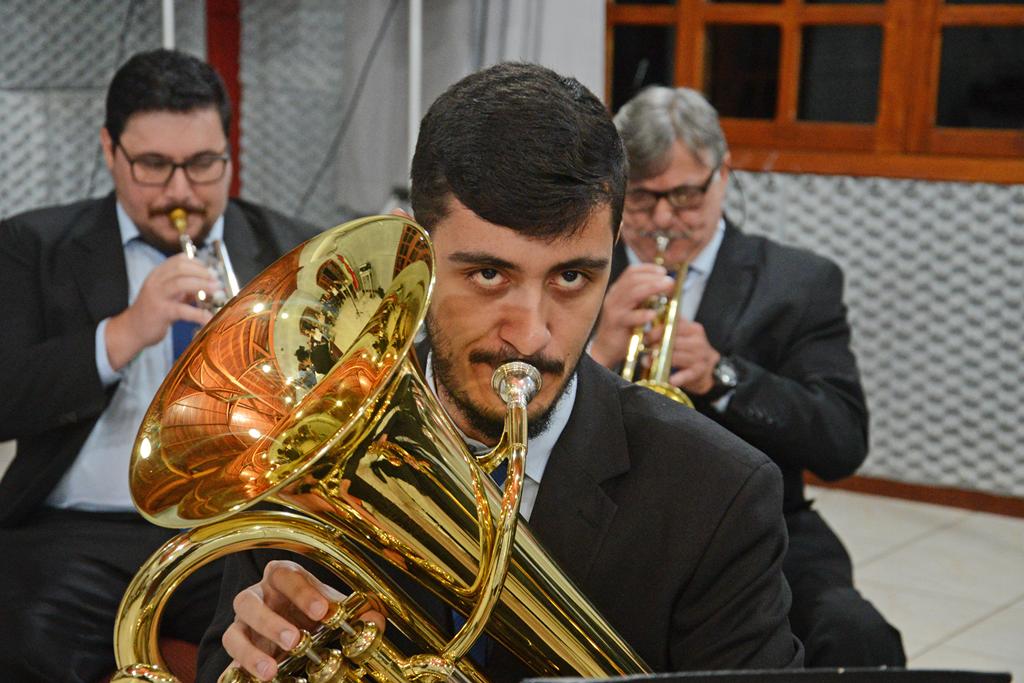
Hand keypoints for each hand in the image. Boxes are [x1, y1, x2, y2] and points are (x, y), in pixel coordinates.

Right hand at [104, 254, 219, 369]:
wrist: (133, 330)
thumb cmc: (154, 311)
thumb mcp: (170, 295)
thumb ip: (187, 289)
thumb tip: (210, 285)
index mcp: (159, 274)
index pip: (179, 260)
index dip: (199, 263)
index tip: (212, 271)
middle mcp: (156, 281)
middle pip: (181, 268)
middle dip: (203, 272)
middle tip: (217, 281)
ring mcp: (157, 295)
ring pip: (182, 283)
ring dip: (203, 285)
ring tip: (217, 291)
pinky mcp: (160, 312)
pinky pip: (183, 310)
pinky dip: (199, 314)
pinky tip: (209, 318)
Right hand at [221, 560, 385, 681]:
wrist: (295, 629)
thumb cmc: (313, 612)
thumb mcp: (334, 608)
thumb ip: (356, 612)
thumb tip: (376, 622)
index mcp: (281, 578)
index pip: (286, 576)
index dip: (302, 592)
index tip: (321, 612)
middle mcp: (255, 598)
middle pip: (248, 602)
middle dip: (271, 622)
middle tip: (295, 641)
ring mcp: (241, 626)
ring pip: (233, 634)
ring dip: (250, 652)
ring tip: (271, 672)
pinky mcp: (237, 654)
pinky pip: (229, 663)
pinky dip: (237, 673)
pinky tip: (248, 681)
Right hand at [589, 263, 674, 367]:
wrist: (606, 350)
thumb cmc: (624, 330)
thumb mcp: (634, 309)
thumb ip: (645, 299)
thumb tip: (665, 287)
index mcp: (617, 291)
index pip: (631, 272)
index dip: (648, 269)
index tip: (663, 272)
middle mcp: (613, 297)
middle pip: (633, 279)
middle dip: (654, 277)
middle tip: (669, 281)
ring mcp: (613, 309)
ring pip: (633, 293)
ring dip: (652, 288)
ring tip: (667, 289)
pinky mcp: (616, 324)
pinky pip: (630, 316)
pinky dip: (643, 314)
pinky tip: (654, 314)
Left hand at [646, 319, 719, 394]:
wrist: (708, 368)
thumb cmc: (690, 350)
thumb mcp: (682, 336)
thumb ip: (666, 330)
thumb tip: (645, 330)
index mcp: (693, 329)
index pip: (674, 324)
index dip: (657, 330)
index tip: (645, 335)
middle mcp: (698, 341)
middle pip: (673, 340)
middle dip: (655, 344)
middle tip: (644, 348)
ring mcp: (700, 357)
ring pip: (676, 356)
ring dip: (660, 360)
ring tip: (646, 362)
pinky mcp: (699, 372)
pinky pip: (686, 375)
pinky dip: (677, 378)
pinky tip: (669, 380)